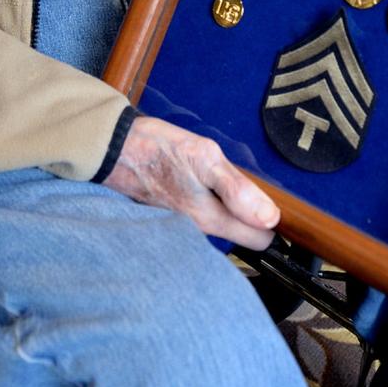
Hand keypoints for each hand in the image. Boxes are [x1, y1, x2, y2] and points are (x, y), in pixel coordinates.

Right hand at [104, 114, 278, 249]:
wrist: (114, 147)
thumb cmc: (159, 149)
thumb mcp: (203, 157)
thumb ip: (237, 189)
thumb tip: (269, 218)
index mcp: (209, 218)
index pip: (258, 239)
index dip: (270, 221)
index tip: (273, 201)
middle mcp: (197, 229)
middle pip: (240, 232)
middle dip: (249, 214)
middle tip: (244, 183)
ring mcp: (182, 223)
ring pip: (221, 221)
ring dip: (227, 205)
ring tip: (220, 178)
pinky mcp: (170, 213)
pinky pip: (201, 214)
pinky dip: (207, 201)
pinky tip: (199, 181)